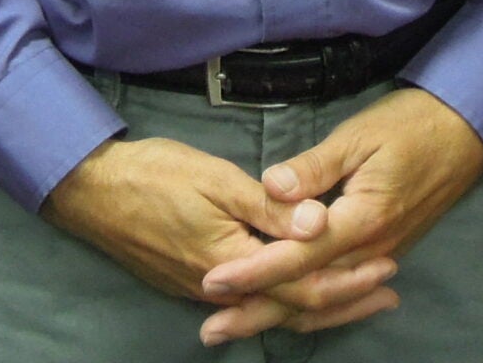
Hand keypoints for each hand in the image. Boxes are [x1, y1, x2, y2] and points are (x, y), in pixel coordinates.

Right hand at [41, 136, 396, 342]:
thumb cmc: (154, 175)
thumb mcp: (216, 180)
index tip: (387, 267)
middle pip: (294, 305)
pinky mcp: (193, 283)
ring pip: (273, 307)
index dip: (348, 277)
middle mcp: (222, 287)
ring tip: (360, 297)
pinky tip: (300, 289)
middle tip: (388, 295)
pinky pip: (253, 300)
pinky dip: (286, 297)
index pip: (303, 282)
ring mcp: (205, 289)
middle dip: (345, 300)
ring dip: (319, 302)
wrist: (94, 191)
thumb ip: (270, 207)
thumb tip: (320, 224)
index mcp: (233, 261)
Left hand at [195, 87, 482, 343]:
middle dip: (257, 311)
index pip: (299, 255)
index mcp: (362, 219)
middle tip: (210, 329)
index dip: (254, 270)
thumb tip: (271, 187)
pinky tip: (289, 319)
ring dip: (280, 317)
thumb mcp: (357, 136)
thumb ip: (313, 167)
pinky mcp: (385, 253)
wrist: (463, 132)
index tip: (213, 279)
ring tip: (235, 328)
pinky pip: (344, 295)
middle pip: (308, 292)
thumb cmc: (409, 126)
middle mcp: (372, 250)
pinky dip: (315, 312)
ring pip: (325, 302)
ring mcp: (381, 257)